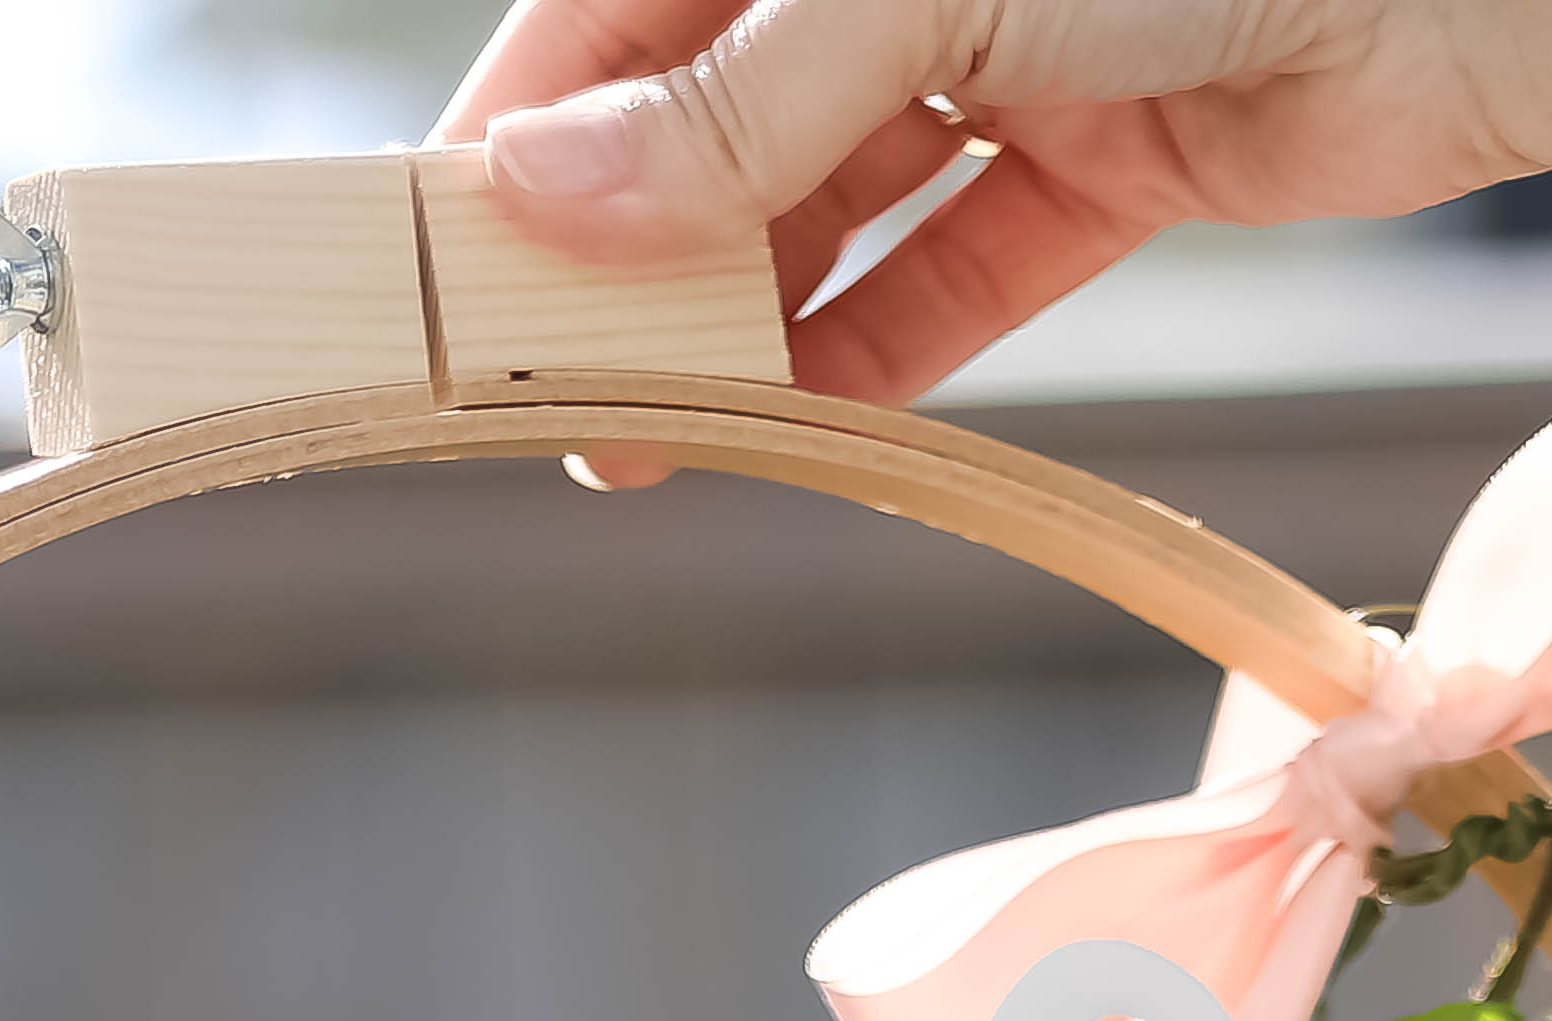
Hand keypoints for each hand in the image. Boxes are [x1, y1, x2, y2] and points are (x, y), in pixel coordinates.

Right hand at [439, 0, 1551, 412]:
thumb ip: (743, 105)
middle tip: (542, 394)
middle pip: (712, 117)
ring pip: (826, 206)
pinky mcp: (1104, 158)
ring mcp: (1003, 55)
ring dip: (740, 327)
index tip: (447, 269)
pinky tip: (800, 431)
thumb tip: (548, 197)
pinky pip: (955, 269)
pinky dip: (881, 352)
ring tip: (650, 446)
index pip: (610, 10)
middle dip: (628, 258)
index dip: (526, 136)